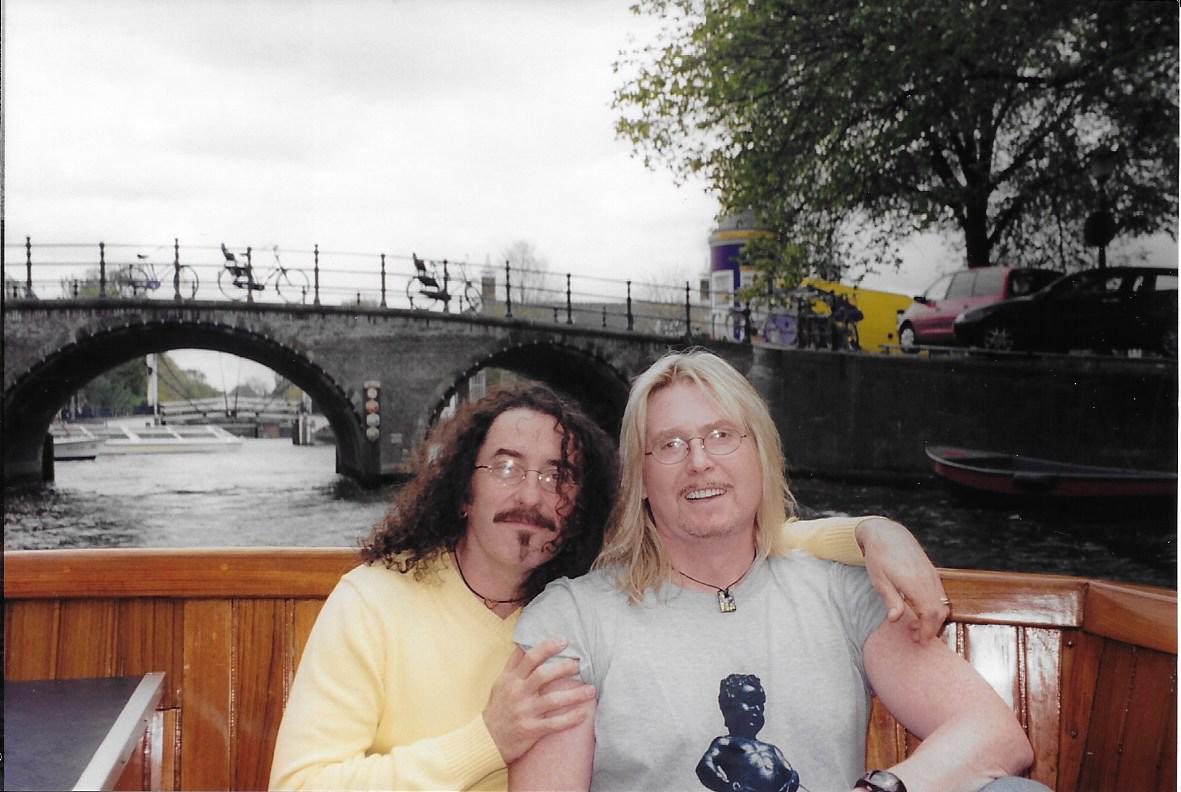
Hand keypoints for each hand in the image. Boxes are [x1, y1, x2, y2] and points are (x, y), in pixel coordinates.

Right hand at [484, 638, 596, 763]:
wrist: (486, 739)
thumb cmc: (498, 707)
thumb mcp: (500, 682)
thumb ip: (513, 664)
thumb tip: (524, 643)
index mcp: (511, 679)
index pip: (529, 657)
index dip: (547, 647)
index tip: (564, 641)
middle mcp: (518, 693)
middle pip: (543, 675)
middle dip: (564, 668)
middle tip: (580, 664)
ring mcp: (524, 712)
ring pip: (553, 700)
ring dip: (575, 694)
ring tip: (591, 690)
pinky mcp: (530, 730)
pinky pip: (554, 724)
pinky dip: (570, 719)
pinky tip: (583, 714)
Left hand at [855, 517, 948, 641]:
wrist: (886, 533)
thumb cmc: (878, 556)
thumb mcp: (878, 580)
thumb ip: (890, 600)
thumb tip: (895, 620)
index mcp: (915, 582)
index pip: (931, 613)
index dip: (927, 630)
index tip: (919, 641)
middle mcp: (928, 579)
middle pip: (939, 611)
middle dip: (930, 628)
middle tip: (915, 637)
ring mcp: (932, 574)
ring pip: (942, 603)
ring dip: (932, 619)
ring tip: (914, 625)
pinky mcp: (932, 572)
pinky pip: (939, 594)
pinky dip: (934, 607)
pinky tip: (919, 611)